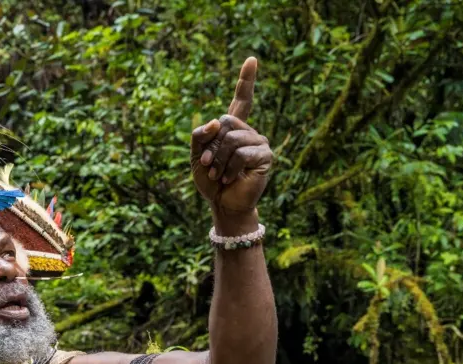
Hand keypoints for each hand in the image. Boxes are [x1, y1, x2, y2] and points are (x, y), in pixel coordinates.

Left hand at [191, 57, 272, 221]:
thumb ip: (200, 136)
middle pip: (225, 122)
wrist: (222, 204)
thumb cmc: (210, 181)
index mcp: (233, 128)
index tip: (252, 59)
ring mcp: (259, 142)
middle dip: (211, 146)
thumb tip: (215, 122)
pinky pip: (242, 154)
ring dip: (219, 160)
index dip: (246, 80)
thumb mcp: (197, 157)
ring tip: (218, 175)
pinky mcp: (266, 156)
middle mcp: (249, 131)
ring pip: (232, 139)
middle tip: (208, 165)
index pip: (242, 100)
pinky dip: (230, 168)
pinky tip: (230, 178)